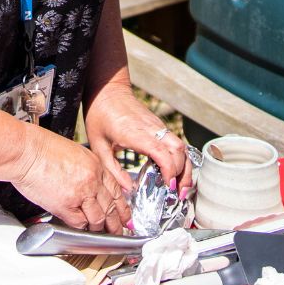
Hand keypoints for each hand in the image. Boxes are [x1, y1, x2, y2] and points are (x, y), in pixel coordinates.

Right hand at [12, 126, 130, 232]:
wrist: (25, 150)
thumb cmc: (41, 148)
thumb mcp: (74, 153)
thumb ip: (86, 170)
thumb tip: (89, 184)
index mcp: (95, 165)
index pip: (116, 190)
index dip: (123, 206)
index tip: (125, 215)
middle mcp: (92, 179)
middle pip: (111, 206)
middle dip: (116, 222)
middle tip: (119, 231)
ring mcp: (81, 193)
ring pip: (98, 218)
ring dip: (100, 229)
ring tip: (102, 235)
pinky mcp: (66, 206)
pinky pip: (79, 223)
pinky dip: (81, 229)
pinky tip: (83, 231)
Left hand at [85, 85, 192, 200]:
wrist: (107, 90)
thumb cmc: (99, 116)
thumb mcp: (98, 146)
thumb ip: (113, 170)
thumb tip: (129, 190)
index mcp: (134, 133)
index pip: (161, 151)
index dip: (169, 170)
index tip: (169, 187)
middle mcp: (150, 128)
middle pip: (178, 150)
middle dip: (183, 173)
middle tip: (179, 194)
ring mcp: (157, 125)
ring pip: (181, 145)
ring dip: (185, 166)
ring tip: (181, 187)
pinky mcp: (158, 125)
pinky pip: (175, 142)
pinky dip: (179, 158)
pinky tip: (174, 172)